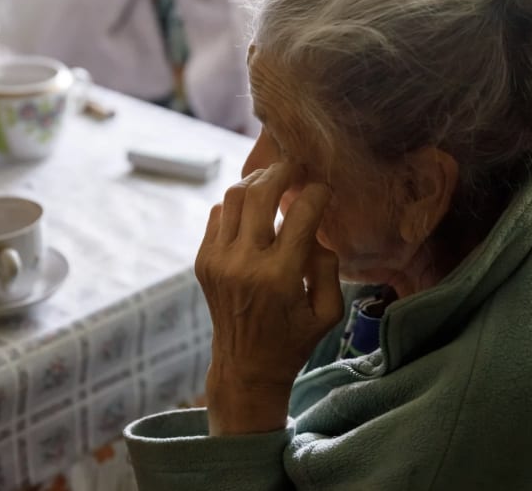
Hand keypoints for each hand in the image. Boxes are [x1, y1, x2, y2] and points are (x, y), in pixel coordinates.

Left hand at [195, 162, 343, 433]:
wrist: (244, 364)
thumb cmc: (294, 338)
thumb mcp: (328, 311)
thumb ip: (328, 266)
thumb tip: (313, 230)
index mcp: (280, 277)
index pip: (301, 214)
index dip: (317, 193)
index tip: (324, 190)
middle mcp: (244, 264)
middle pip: (259, 193)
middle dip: (282, 171)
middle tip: (296, 167)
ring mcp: (218, 260)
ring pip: (233, 197)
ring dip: (257, 182)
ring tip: (275, 181)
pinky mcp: (203, 261)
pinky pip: (218, 215)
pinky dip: (237, 204)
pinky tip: (254, 209)